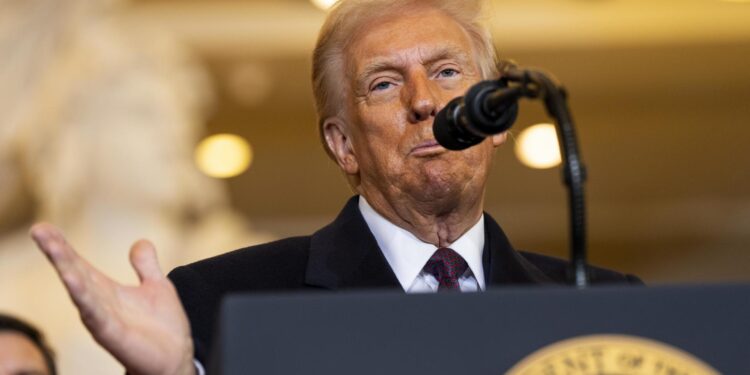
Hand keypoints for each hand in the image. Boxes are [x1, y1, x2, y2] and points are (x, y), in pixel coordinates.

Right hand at [30, 223, 195, 374]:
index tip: (42, 227)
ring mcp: (103, 319)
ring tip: (52, 248)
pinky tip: (73, 282)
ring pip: (80, 291)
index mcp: (106, 291)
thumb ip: (146, 265)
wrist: (176, 358)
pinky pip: (95, 315)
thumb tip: (140, 242)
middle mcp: (99, 303)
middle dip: (58, 252)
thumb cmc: (162, 326)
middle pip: (74, 273)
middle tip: (39, 231)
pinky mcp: (113, 335)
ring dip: (66, 270)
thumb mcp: (157, 286)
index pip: (79, 264)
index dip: (62, 247)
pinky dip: (84, 299)